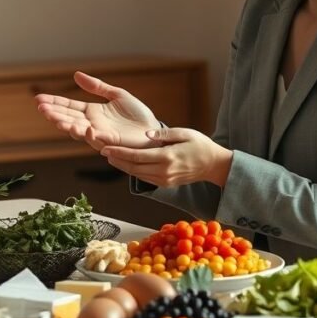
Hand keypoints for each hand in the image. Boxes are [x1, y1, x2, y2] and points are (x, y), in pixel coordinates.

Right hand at [35, 71, 158, 150]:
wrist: (153, 131)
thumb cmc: (137, 115)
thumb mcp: (116, 95)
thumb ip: (97, 87)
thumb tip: (76, 75)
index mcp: (92, 112)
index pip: (69, 106)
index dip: (54, 102)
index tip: (38, 99)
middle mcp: (92, 124)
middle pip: (68, 118)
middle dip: (54, 114)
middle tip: (40, 108)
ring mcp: (100, 134)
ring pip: (78, 130)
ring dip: (66, 125)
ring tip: (54, 119)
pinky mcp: (111, 142)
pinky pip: (97, 139)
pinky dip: (90, 135)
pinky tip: (83, 127)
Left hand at [101, 127, 233, 188]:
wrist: (214, 165)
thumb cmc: (200, 145)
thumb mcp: (185, 133)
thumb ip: (164, 133)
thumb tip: (146, 134)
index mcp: (167, 157)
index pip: (136, 156)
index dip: (119, 152)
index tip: (105, 148)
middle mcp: (164, 171)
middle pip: (133, 167)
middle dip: (117, 159)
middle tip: (103, 150)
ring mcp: (164, 180)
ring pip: (137, 174)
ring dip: (122, 166)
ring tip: (111, 156)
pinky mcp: (165, 184)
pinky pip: (144, 178)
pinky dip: (133, 171)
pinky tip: (126, 163)